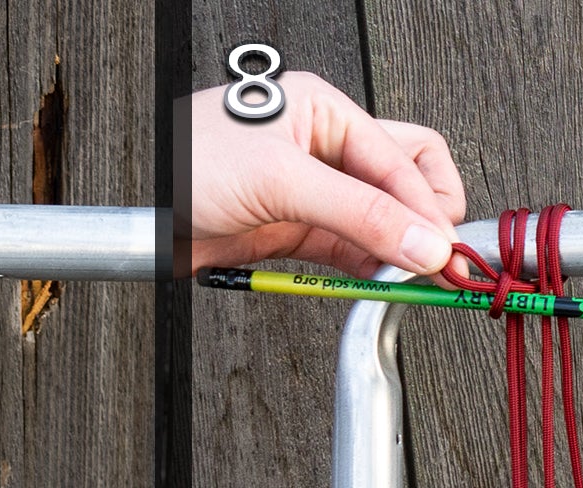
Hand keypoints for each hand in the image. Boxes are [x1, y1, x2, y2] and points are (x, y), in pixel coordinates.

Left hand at [187, 71, 465, 277]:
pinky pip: (349, 247)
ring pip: (379, 218)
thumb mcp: (280, 181)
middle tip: (437, 260)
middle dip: (423, 219)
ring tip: (412, 279)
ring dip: (397, 248)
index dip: (426, 207)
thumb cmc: (186, 166)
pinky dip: (368, 266)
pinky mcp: (295, 229)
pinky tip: (379, 282)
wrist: (140, 211)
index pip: (403, 156)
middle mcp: (323, 146)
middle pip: (403, 179)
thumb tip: (420, 242)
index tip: (441, 251)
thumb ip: (357, 214)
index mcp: (324, 111)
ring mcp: (311, 191)